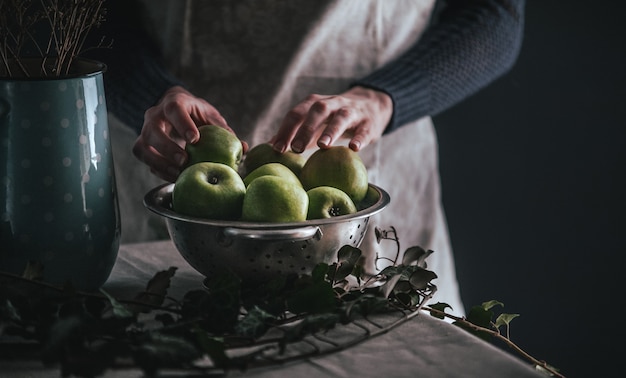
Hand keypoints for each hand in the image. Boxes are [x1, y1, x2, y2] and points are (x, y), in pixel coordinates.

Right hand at [132, 86, 244, 181]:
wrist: (174, 107)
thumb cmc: (196, 113)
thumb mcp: (210, 116)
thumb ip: (225, 131)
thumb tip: (244, 148)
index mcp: (175, 103)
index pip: (174, 109)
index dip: (183, 124)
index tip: (195, 140)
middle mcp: (155, 115)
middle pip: (153, 129)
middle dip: (167, 147)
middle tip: (184, 160)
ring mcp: (145, 130)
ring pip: (142, 146)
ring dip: (158, 162)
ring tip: (177, 173)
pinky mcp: (143, 145)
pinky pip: (144, 159)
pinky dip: (157, 170)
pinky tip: (173, 177)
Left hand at [270, 86, 392, 153]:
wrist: (370, 106)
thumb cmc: (333, 120)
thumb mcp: (313, 122)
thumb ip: (293, 133)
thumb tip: (267, 148)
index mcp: (314, 104)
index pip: (296, 114)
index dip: (286, 130)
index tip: (276, 149)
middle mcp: (332, 104)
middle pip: (317, 111)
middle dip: (305, 129)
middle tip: (296, 149)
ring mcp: (351, 111)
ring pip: (340, 117)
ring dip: (331, 131)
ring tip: (323, 146)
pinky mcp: (368, 122)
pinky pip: (364, 130)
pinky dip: (359, 138)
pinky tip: (353, 149)